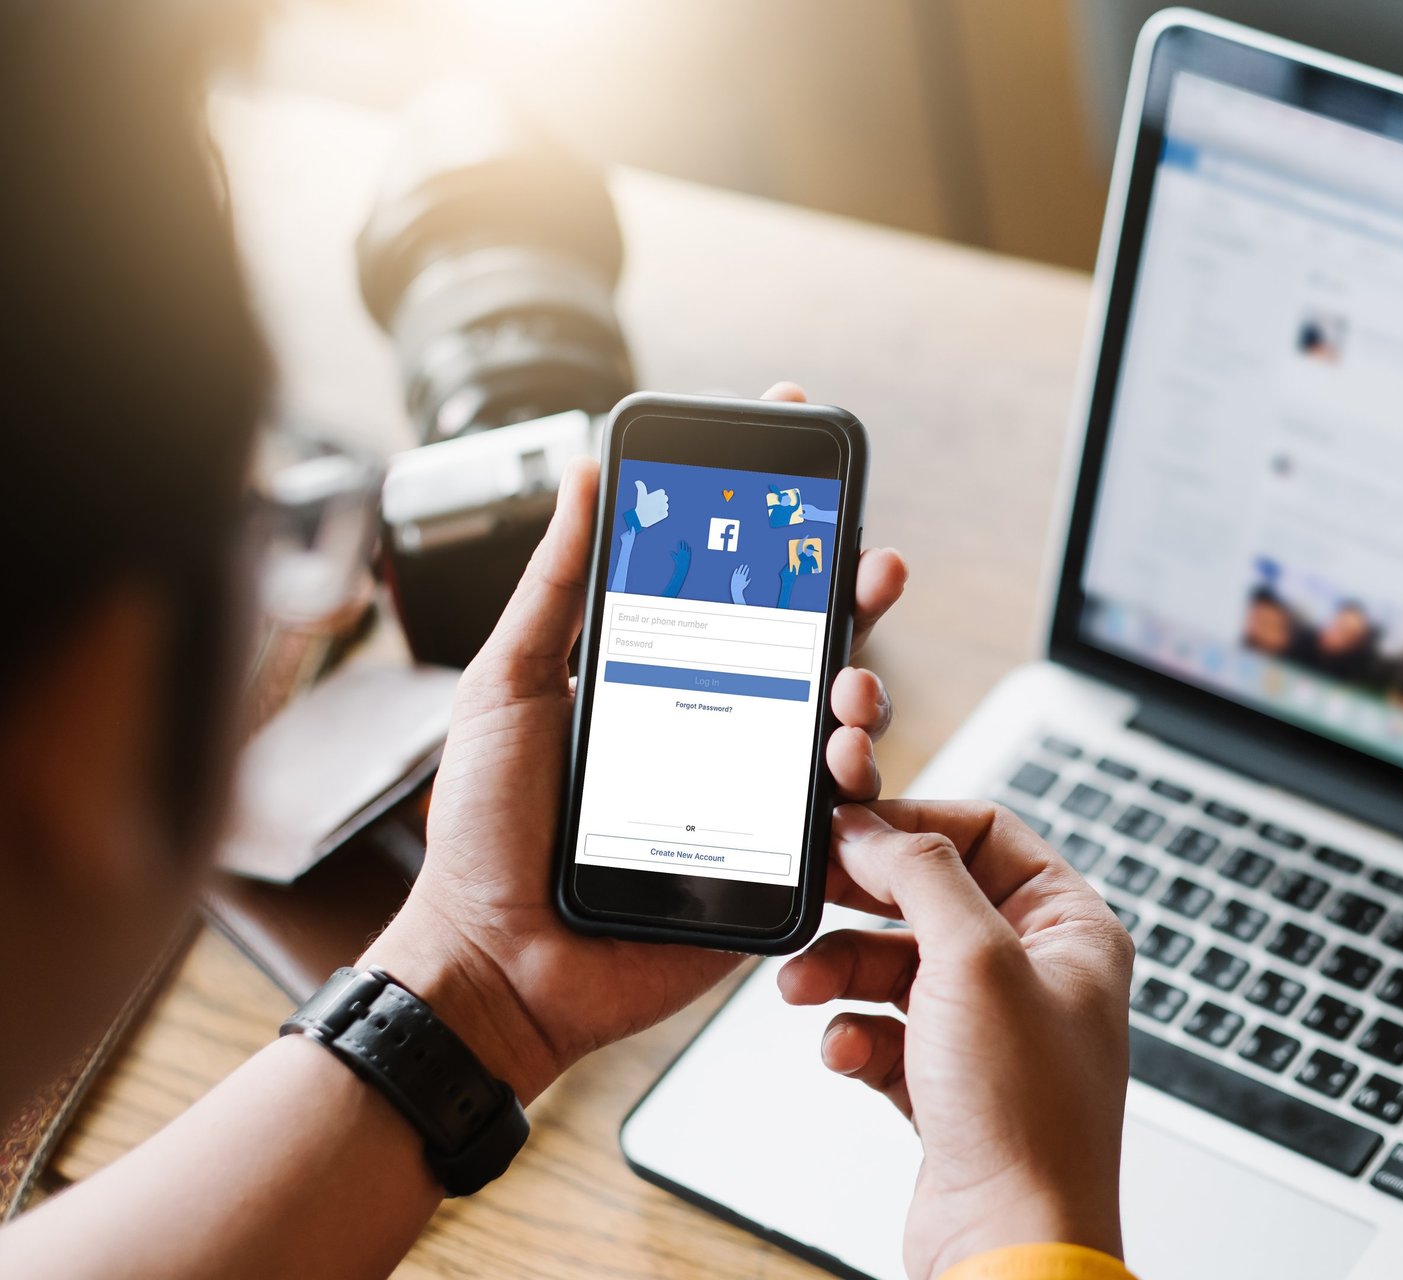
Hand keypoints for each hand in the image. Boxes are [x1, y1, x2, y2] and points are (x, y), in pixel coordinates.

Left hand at [363, 383, 909, 1102]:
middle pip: (809, 641)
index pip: (732, 582)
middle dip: (852, 594)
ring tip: (848, 688)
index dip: (774, 522)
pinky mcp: (774, 861)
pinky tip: (846, 760)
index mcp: (659, 671)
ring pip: (840, 721)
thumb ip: (553, 586)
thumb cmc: (486, 832)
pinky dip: (858, 778)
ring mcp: (751, 791)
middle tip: (870, 564)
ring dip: (865, 688)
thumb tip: (585, 474)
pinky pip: (839, 814)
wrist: (495, 962)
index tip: (798, 456)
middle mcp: (717, 721)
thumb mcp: (507, 686)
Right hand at [778, 802, 1133, 1278]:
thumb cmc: (1026, 1116)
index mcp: (1070, 928)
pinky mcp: (948, 1084)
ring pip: (897, 966)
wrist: (1009, 1241)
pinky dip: (854, 1037)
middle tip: (812, 896)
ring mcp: (990, 1031)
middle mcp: (1036, 973)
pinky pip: (884, 1033)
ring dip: (842, 971)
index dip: (915, 827)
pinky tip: (844, 1052)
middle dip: (864, 904)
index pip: (989, 833)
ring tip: (803, 987)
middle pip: (932, 898)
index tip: (850, 829)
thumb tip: (873, 826)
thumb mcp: (972, 959)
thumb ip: (921, 873)